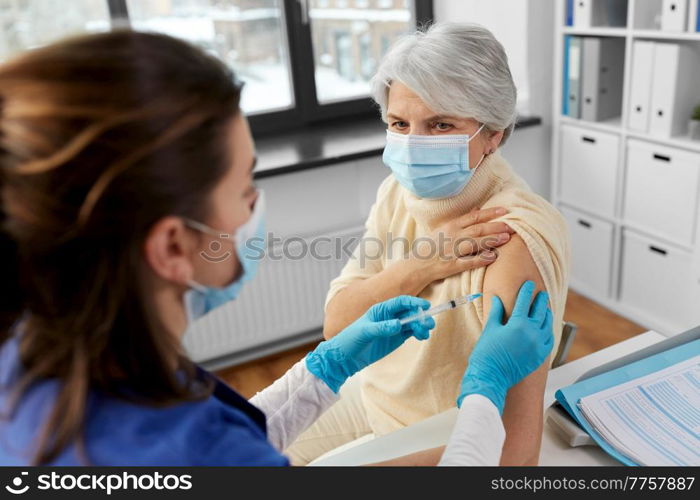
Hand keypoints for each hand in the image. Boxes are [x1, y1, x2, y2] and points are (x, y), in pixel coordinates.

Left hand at [307, 295, 434, 392]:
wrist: (345, 357)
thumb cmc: (350, 340)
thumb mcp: (364, 332)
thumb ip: (381, 328)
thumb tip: (398, 324)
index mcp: (381, 309)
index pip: (400, 302)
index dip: (413, 303)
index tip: (425, 307)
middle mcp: (389, 316)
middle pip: (409, 312)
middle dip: (420, 316)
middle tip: (428, 324)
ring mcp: (393, 327)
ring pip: (412, 323)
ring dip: (421, 325)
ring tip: (426, 332)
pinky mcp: (396, 338)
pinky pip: (410, 332)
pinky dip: (418, 333)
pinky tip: (423, 336)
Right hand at [408, 206, 514, 285]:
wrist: (416, 265)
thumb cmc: (432, 246)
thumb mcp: (444, 229)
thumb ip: (462, 220)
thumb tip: (477, 209)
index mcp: (451, 226)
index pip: (474, 217)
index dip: (490, 213)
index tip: (505, 210)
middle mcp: (452, 237)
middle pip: (477, 229)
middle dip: (495, 227)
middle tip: (511, 225)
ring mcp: (452, 251)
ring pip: (475, 243)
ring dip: (491, 240)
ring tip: (506, 238)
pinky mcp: (452, 266)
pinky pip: (469, 262)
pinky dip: (481, 259)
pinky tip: (493, 257)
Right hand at [457, 280, 553, 413]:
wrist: (491, 376)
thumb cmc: (486, 354)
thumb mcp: (490, 329)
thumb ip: (496, 312)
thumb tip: (497, 299)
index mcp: (518, 324)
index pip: (525, 301)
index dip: (527, 290)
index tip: (529, 284)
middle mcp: (532, 333)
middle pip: (540, 310)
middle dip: (540, 300)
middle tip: (541, 293)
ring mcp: (538, 345)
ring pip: (548, 324)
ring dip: (546, 314)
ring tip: (545, 309)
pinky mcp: (540, 356)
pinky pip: (549, 340)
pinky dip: (549, 331)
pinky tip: (546, 328)